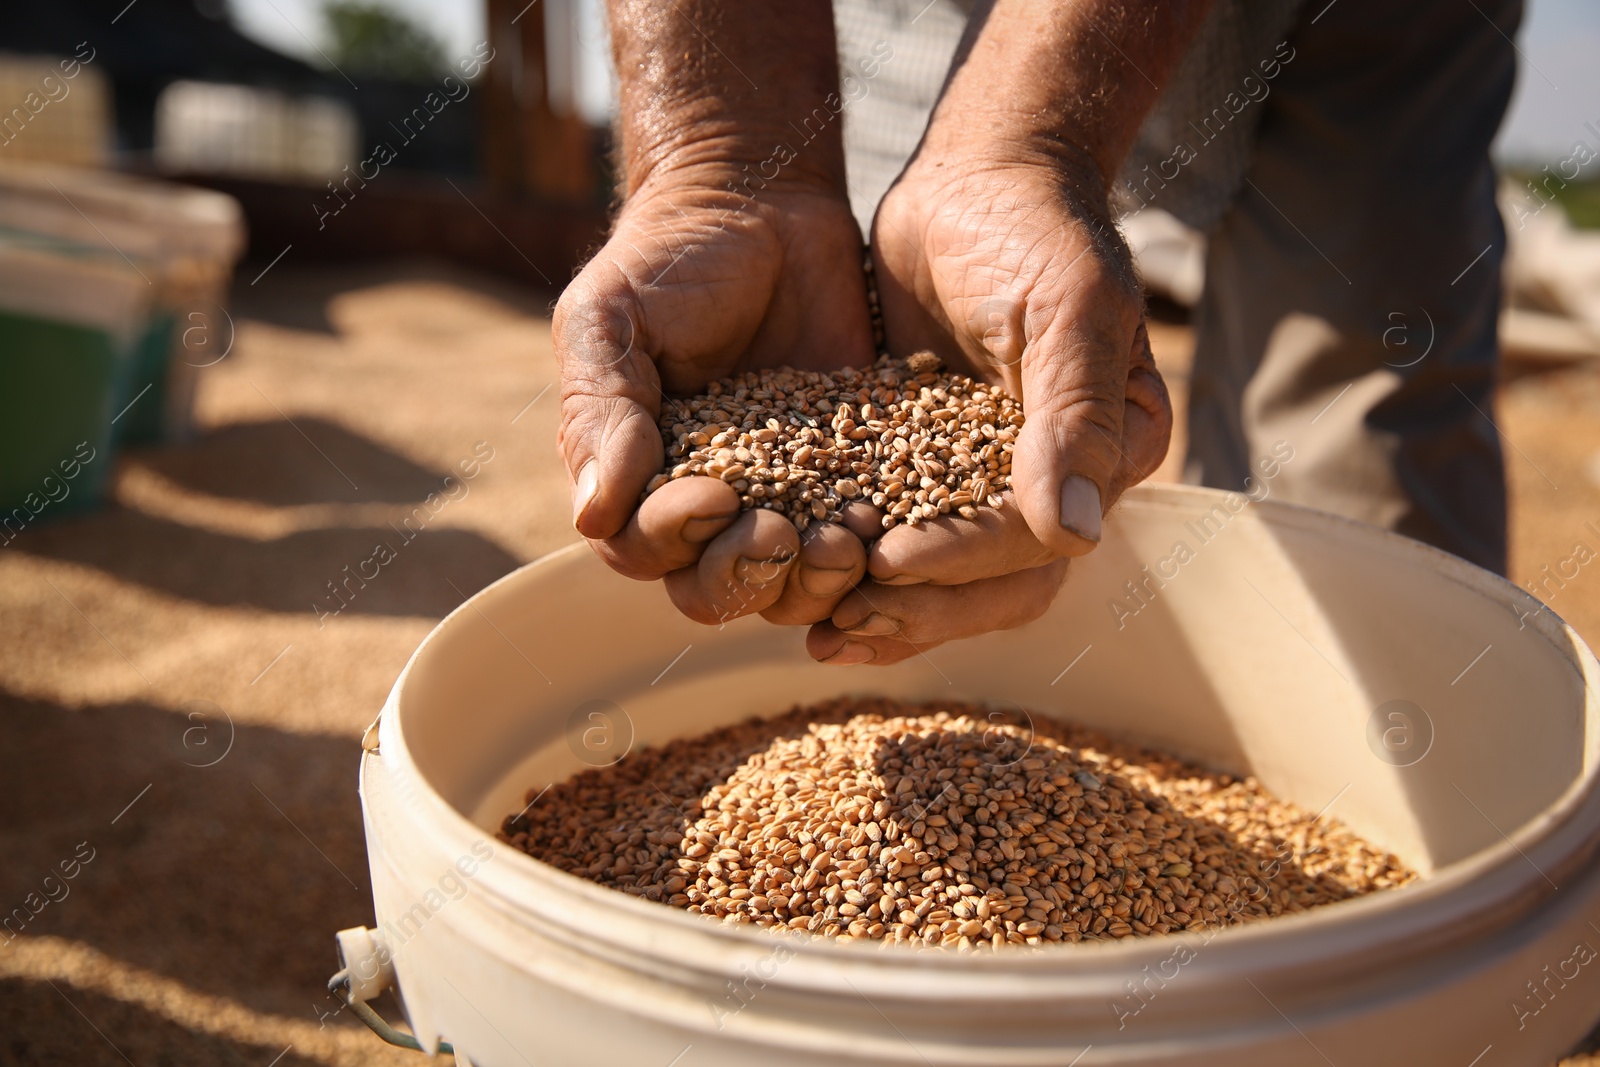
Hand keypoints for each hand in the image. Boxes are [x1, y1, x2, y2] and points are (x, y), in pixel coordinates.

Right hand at [555, 166, 879, 626]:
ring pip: (791, 583)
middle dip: (745, 576)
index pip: (643, 549)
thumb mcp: (610, 319)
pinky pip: (859, 535)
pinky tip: (884, 519)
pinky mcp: (852, 473)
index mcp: (637, 480)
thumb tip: (591, 516)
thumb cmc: (667, 260)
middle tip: (779, 535)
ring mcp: (784, 496)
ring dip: (813, 579)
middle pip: (714, 589)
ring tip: (843, 539)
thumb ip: (599, 412)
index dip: (673, 540)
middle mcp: (707, 505)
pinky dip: (871, 544)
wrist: (762, 204)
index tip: (711, 494)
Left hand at [807, 149, 1171, 664]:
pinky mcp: (925, 468)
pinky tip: (800, 588)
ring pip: (946, 581)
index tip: (890, 558)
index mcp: (1108, 456)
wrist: (981, 182)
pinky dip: (856, 570)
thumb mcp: (1069, 309)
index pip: (1034, 539)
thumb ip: (1074, 416)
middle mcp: (1054, 485)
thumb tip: (1077, 533)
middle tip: (843, 619)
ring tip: (815, 632)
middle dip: (921, 609)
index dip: (964, 559)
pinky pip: (898, 537)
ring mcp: (987, 483)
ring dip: (885, 611)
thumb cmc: (1038, 230)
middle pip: (996, 586)